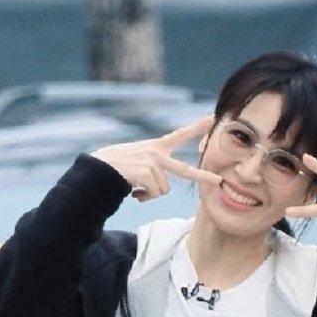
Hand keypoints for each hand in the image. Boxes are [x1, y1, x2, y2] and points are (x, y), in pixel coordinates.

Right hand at [92, 115, 220, 201]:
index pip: (180, 135)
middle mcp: (156, 153)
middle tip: (218, 181)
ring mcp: (152, 163)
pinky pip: (153, 194)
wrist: (99, 168)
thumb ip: (153, 167)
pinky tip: (133, 191)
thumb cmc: (117, 167)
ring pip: (163, 191)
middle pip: (184, 170)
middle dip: (202, 177)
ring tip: (137, 188)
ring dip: (150, 194)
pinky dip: (144, 197)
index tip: (212, 119)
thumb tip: (161, 189)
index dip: (197, 128)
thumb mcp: (138, 160)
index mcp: (156, 147)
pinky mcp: (146, 173)